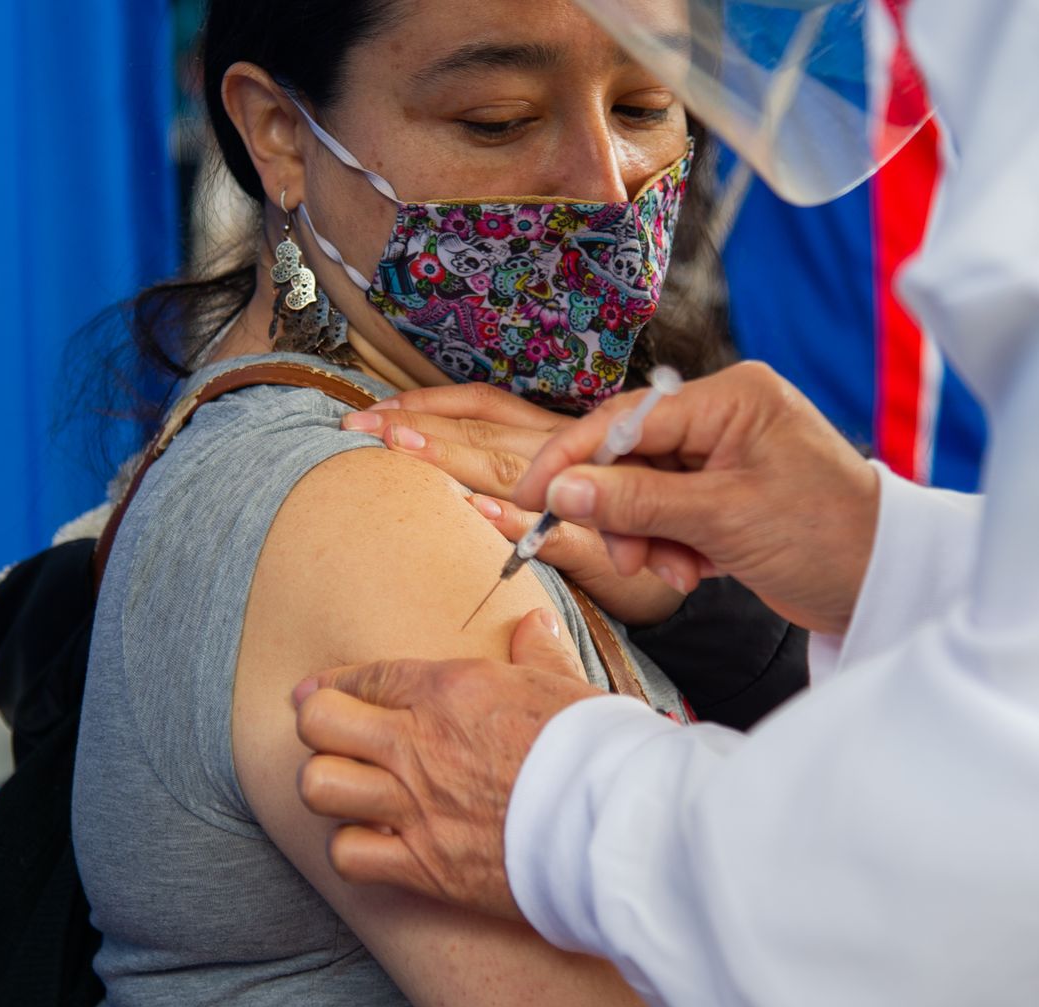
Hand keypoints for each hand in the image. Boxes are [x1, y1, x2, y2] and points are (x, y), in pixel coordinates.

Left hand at [293, 607, 603, 921]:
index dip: (334, 683)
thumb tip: (534, 622)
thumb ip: (539, 654)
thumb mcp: (568, 687)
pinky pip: (348, 854)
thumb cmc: (601, 751)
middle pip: (318, 722)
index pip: (367, 676)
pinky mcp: (423, 866)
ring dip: (332, 787)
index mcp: (453, 689)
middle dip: (319, 726)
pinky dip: (355, 850)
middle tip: (333, 738)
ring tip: (354, 790)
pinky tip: (377, 842)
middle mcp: (420, 743)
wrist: (620, 827)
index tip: (321, 691)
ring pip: (318, 786)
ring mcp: (416, 806)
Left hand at [345, 383, 686, 625]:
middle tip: (357, 427)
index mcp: (549, 437)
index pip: (479, 408)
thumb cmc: (612, 526)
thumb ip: (512, 476)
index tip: (369, 411)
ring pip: (512, 469)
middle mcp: (564, 454)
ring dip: (454, 456)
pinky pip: (559, 531)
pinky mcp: (603, 547)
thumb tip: (445, 479)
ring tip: (401, 446)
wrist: (681, 569)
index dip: (426, 404)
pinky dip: (518, 520)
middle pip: (482, 431)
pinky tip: (478, 512)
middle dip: (418, 424)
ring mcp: (584, 497)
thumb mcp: (562, 491)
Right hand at [512, 362, 880, 634]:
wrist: (886, 584)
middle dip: (621, 512)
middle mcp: (726, 418)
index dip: (572, 457)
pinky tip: (697, 569)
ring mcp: (727, 458)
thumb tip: (562, 493)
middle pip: (631, 457)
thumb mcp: (723, 520)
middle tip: (627, 556)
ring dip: (647, 537)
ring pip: (646, 492)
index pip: (627, 418)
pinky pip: (671, 515)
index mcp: (731, 398)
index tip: (531, 496)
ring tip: (675, 570)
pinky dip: (671, 546)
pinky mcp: (728, 497)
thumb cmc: (828, 537)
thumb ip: (638, 503)